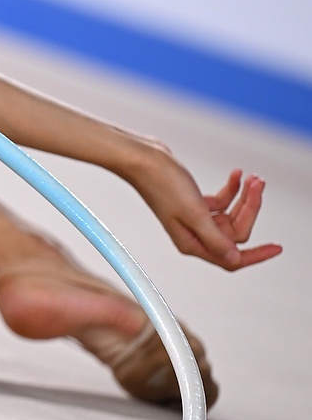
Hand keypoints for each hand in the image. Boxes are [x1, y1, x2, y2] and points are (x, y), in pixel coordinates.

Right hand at [125, 145, 282, 270]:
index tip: (276, 248)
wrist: (144, 160)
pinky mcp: (195, 203)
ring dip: (244, 197)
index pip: (231, 258)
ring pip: (232, 216)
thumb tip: (234, 259)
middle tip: (257, 187)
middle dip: (250, 210)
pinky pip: (223, 202)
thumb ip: (216, 239)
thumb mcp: (194, 213)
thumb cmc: (161, 183)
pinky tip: (236, 176)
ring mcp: (195, 218)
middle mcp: (194, 233)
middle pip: (235, 232)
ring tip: (250, 179)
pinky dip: (232, 190)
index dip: (256, 255)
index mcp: (192, 242)